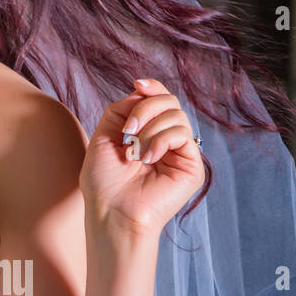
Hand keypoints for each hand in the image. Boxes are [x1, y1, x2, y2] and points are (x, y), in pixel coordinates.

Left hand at [79, 78, 205, 240]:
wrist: (111, 210)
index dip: (152, 87)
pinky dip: (161, 140)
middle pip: (169, 101)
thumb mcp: (104, 135)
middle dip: (146, 108)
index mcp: (146, 131)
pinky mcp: (191, 166)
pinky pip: (183, 134)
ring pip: (177, 115)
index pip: (159, 99)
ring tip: (135, 151)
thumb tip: (142, 91)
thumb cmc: (103, 180)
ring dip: (150, 128)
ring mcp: (180, 152)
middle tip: (128, 130)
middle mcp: (165, 139)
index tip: (137, 84)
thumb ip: (122, 110)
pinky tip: (148, 158)